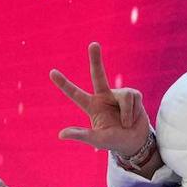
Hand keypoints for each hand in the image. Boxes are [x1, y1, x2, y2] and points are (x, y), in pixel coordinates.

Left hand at [51, 42, 153, 161]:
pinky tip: (133, 119)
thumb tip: (61, 134)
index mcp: (92, 106)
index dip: (64, 83)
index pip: (75, 93)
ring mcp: (119, 94)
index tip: (51, 72)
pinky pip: (133, 98)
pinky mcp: (133, 95)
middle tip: (93, 44)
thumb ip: (81, 135)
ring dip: (126, 113)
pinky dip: (133, 112)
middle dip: (96, 59)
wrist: (134, 142)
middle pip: (98, 75)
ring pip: (124, 96)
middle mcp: (104, 96)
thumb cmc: (114, 141)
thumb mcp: (97, 140)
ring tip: (125, 124)